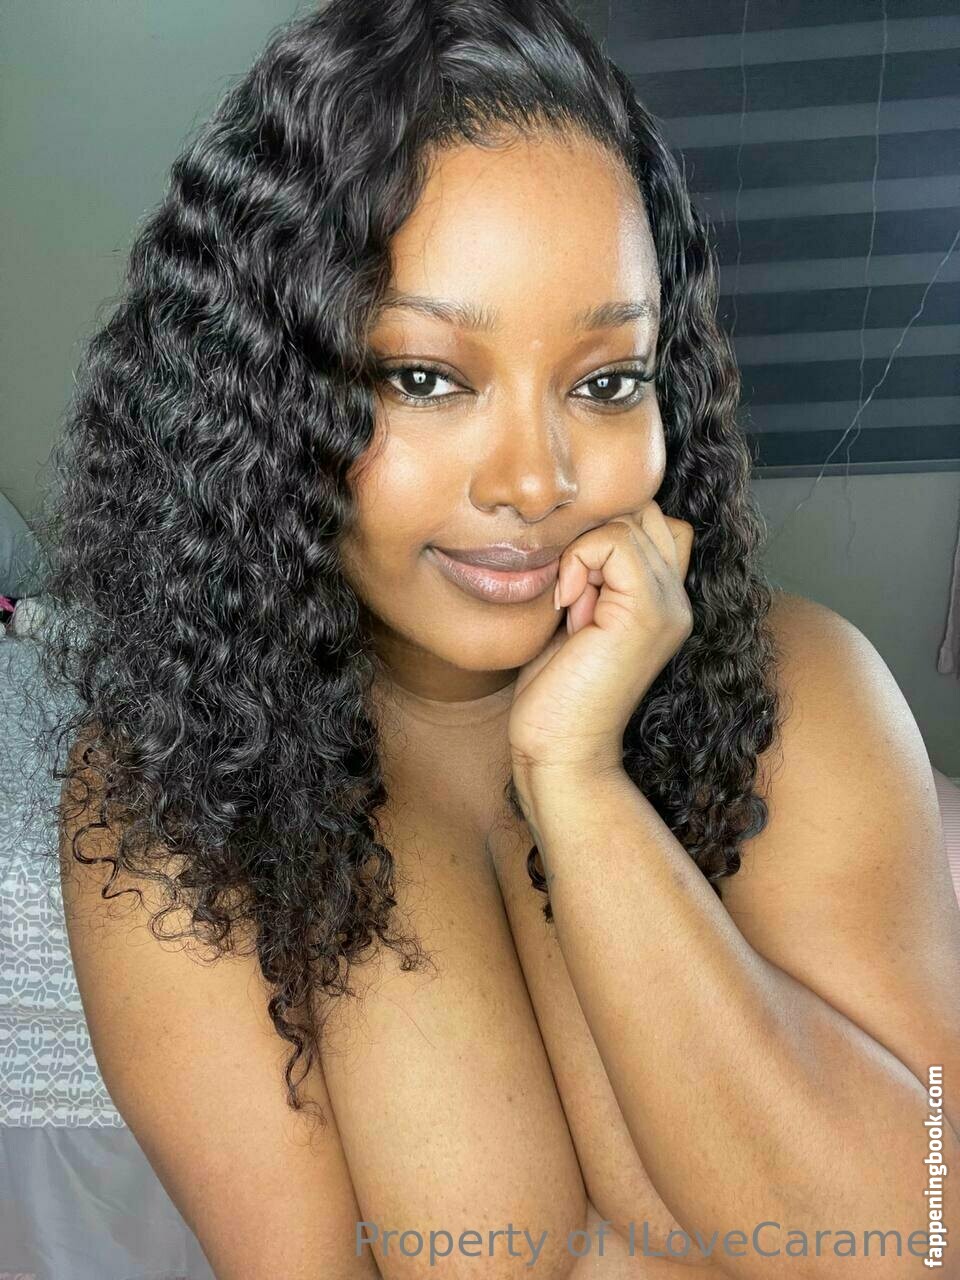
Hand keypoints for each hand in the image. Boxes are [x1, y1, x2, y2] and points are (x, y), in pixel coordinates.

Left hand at [508, 500, 694, 778]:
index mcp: (664, 600)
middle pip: (645, 511)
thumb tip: (577, 524)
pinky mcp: (649, 612)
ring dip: (584, 551)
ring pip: (630, 520)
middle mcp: (678, 599)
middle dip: (596, 534)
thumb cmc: (556, 691)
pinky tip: (568, 605)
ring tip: (573, 605)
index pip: (651, 521)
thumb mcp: (575, 616)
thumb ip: (593, 575)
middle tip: (572, 590)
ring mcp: (670, 605)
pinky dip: (580, 559)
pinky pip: (615, 542)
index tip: (573, 582)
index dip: (605, 531)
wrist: (560, 749)